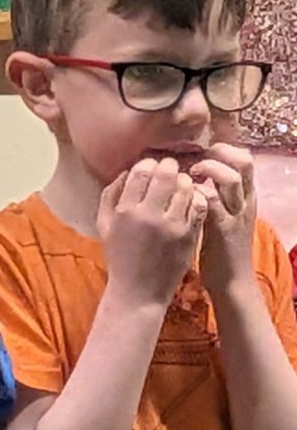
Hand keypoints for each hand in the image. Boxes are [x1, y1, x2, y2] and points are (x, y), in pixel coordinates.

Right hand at [98, 157, 205, 310]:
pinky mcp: (190, 234)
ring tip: (182, 184)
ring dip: (185, 182)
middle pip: (166, 175)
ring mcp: (172, 225)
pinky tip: (191, 199)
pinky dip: (196, 197)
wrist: (139, 291)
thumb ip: (110, 196)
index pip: (141, 172)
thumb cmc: (120, 257)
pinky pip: (198, 205)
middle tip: (172, 169)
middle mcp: (149, 215)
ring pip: (186, 187)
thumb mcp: (105, 226)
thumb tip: (126, 172)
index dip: (148, 164)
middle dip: (170, 167)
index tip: (152, 166)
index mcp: (125, 211)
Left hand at [194, 143, 258, 296]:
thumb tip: (195, 177)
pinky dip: (197, 192)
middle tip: (196, 158)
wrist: (231, 280)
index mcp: (246, 197)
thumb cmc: (220, 248)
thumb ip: (215, 196)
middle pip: (244, 163)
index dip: (225, 149)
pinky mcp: (223, 228)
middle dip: (220, 153)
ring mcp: (236, 214)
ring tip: (190, 174)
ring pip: (231, 178)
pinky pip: (211, 201)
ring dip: (208, 169)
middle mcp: (245, 201)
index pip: (245, 160)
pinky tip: (184, 194)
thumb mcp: (222, 216)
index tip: (203, 151)